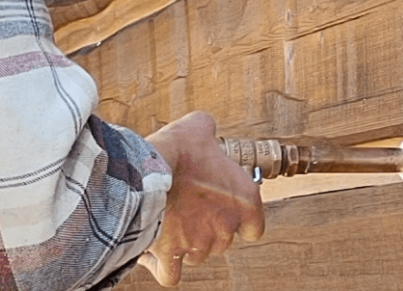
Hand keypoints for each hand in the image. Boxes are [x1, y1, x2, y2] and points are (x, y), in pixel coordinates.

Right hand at [140, 112, 264, 285]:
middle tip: (188, 208)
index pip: (254, 226)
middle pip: (223, 239)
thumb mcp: (200, 127)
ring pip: (197, 254)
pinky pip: (171, 274)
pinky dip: (165, 267)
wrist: (148, 173)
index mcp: (245, 199)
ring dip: (184, 243)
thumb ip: (209, 130)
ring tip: (166, 222)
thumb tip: (204, 127)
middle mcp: (227, 226)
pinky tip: (155, 252)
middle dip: (207, 227)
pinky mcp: (172, 257)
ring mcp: (200, 244)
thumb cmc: (179, 150)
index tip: (225, 209)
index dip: (240, 220)